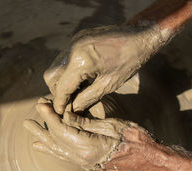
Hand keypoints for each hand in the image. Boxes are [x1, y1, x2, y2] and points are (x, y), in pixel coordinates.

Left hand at [23, 98, 133, 169]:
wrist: (146, 158)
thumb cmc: (133, 138)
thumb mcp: (109, 125)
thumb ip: (84, 122)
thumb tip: (64, 115)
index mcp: (87, 148)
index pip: (61, 130)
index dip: (50, 116)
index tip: (41, 104)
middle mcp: (81, 158)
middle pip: (55, 141)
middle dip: (42, 127)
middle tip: (29, 119)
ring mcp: (83, 162)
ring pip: (57, 149)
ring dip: (43, 138)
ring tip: (30, 130)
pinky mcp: (86, 162)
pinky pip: (64, 155)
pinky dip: (51, 148)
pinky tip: (41, 146)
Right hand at [44, 25, 162, 113]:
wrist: (140, 36)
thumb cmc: (129, 62)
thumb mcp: (109, 85)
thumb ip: (87, 98)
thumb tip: (73, 110)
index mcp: (81, 61)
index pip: (62, 87)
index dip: (59, 102)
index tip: (60, 113)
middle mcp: (73, 49)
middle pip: (51, 75)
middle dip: (57, 91)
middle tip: (69, 102)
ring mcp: (74, 41)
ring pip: (56, 65)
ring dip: (62, 80)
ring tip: (77, 90)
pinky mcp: (77, 38)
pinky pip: (65, 57)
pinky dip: (69, 70)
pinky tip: (82, 77)